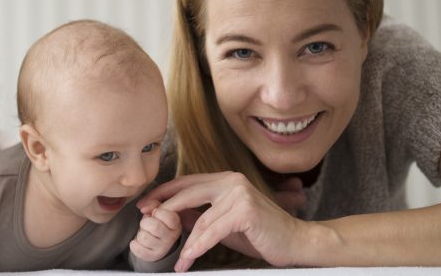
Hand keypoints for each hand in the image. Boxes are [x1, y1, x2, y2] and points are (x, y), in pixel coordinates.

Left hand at [129, 207, 181, 261]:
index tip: (156, 213)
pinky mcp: (152, 256)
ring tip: (146, 233)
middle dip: (146, 222)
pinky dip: (134, 244)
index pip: (166, 215)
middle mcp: (172, 237)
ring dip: (140, 233)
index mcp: (176, 224)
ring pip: (143, 237)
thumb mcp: (158, 208)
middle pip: (154, 226)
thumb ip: (153, 203)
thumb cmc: (157, 221)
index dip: (157, 212)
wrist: (156, 240)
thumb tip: (143, 208)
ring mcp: (163, 248)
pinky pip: (136, 248)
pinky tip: (140, 242)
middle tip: (148, 224)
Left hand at [140, 172, 309, 271]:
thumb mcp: (223, 224)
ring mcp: (239, 194)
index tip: (144, 205)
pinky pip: (214, 231)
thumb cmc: (259, 234)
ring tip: (175, 260)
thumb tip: (171, 214)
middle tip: (146, 222)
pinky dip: (199, 246)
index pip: (186, 182)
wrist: (295, 242)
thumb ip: (200, 216)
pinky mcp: (245, 211)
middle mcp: (231, 181)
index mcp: (224, 180)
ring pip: (200, 219)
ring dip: (185, 243)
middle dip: (163, 209)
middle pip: (187, 194)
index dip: (163, 193)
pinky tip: (189, 258)